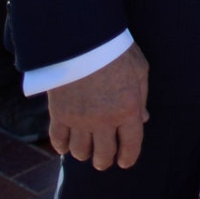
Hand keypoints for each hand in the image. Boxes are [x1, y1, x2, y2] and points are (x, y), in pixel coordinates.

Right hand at [48, 41, 149, 169]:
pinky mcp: (59, 113)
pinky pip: (58, 141)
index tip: (124, 162)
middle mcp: (104, 120)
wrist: (83, 37)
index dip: (128, 158)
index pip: (131, 146)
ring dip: (84, 153)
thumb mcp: (139, 71)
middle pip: (103, 155)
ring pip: (80, 152)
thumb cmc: (116, 50)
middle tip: (104, 158)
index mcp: (128, 110)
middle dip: (104, 160)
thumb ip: (141, 98)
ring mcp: (80, 119)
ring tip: (86, 147)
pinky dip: (62, 147)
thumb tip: (142, 121)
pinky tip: (66, 145)